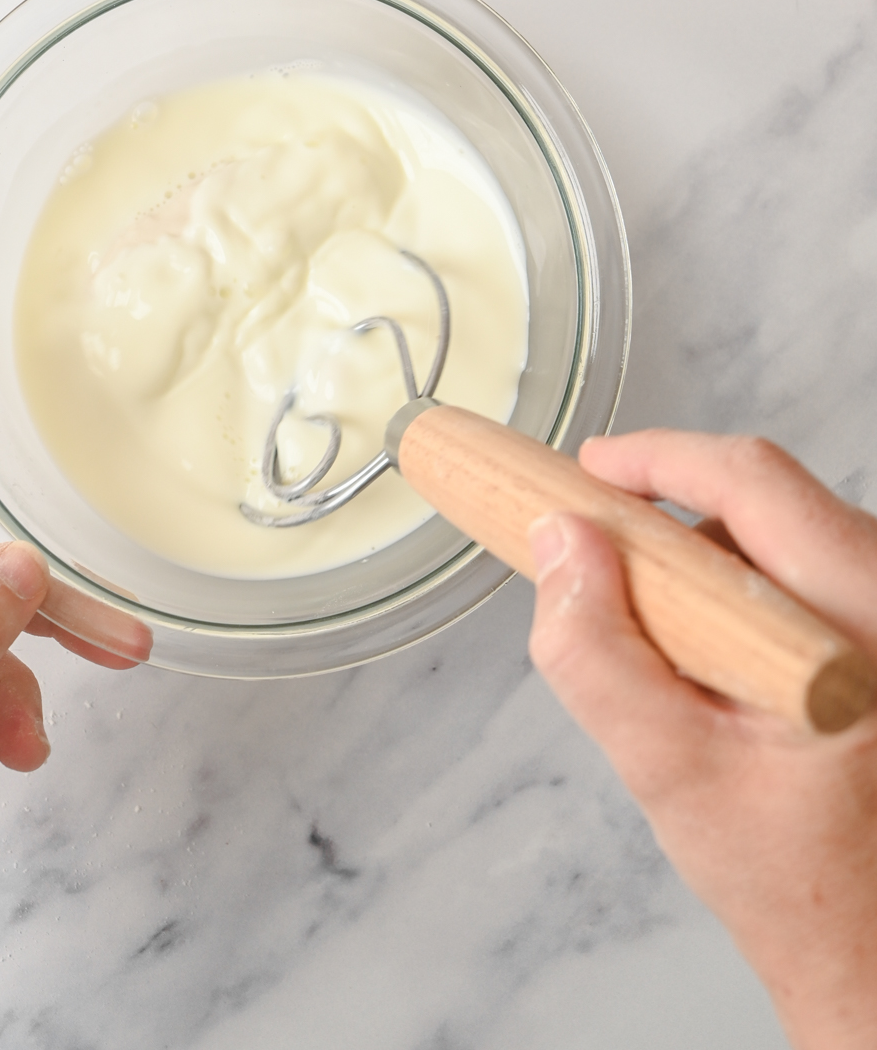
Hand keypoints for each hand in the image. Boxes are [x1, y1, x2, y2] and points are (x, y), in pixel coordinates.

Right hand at [527, 431, 876, 1049]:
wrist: (870, 950)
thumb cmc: (793, 883)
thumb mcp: (668, 771)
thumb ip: (596, 653)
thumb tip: (562, 542)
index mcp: (860, 628)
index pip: (755, 484)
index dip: (658, 459)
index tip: (587, 471)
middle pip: (769, 501)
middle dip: (673, 523)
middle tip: (604, 563)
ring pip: (786, 534)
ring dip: (708, 565)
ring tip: (668, 649)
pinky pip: (806, 572)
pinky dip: (743, 593)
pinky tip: (714, 664)